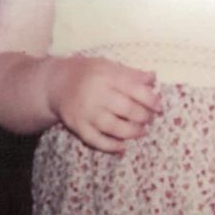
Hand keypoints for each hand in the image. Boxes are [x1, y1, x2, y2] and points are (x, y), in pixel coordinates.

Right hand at [46, 55, 162, 153]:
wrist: (56, 84)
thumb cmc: (88, 73)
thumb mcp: (108, 66)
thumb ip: (131, 73)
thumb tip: (153, 78)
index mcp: (106, 76)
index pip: (134, 89)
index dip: (151, 100)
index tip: (159, 106)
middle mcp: (96, 94)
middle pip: (127, 109)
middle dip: (143, 117)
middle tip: (150, 119)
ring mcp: (86, 112)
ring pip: (114, 127)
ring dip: (132, 132)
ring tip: (141, 132)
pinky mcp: (78, 126)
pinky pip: (96, 140)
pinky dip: (111, 146)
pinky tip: (122, 147)